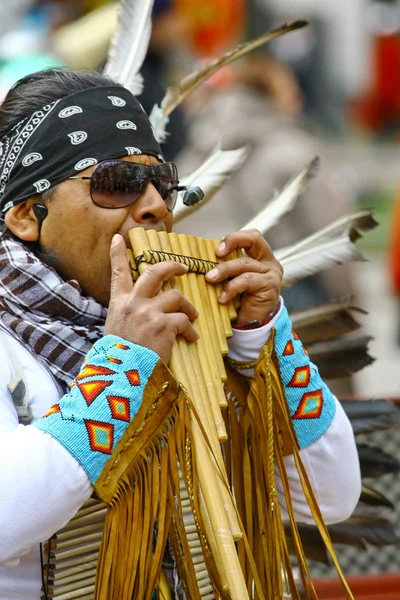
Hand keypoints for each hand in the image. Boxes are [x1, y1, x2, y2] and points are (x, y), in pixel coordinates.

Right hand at [104, 235, 198, 362]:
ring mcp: (149, 312)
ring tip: (193, 317)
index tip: (118, 238)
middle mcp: (133, 303)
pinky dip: (190, 330)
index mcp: (119, 303)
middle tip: (183, 268)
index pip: (118, 273)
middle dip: (171, 266)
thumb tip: (142, 311)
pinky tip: (192, 338)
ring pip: (176, 297)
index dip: (117, 253)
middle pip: (155, 272)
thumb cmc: (119, 357)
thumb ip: (128, 315)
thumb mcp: (116, 330)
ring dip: (187, 306)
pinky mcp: (164, 324)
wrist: (121, 376)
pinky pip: (184, 320)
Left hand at [205, 229, 282, 326]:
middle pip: (254, 239)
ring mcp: (271, 274)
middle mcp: (269, 262)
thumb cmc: (239, 301)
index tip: (217, 249)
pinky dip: (231, 288)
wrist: (251, 326)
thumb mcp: (231, 279)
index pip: (251, 236)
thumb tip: (200, 257)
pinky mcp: (270, 286)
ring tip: (210, 279)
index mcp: (261, 256)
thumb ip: (226, 266)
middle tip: (217, 253)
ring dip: (224, 270)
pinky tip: (223, 298)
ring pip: (244, 263)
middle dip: (233, 241)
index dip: (234, 238)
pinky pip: (246, 281)